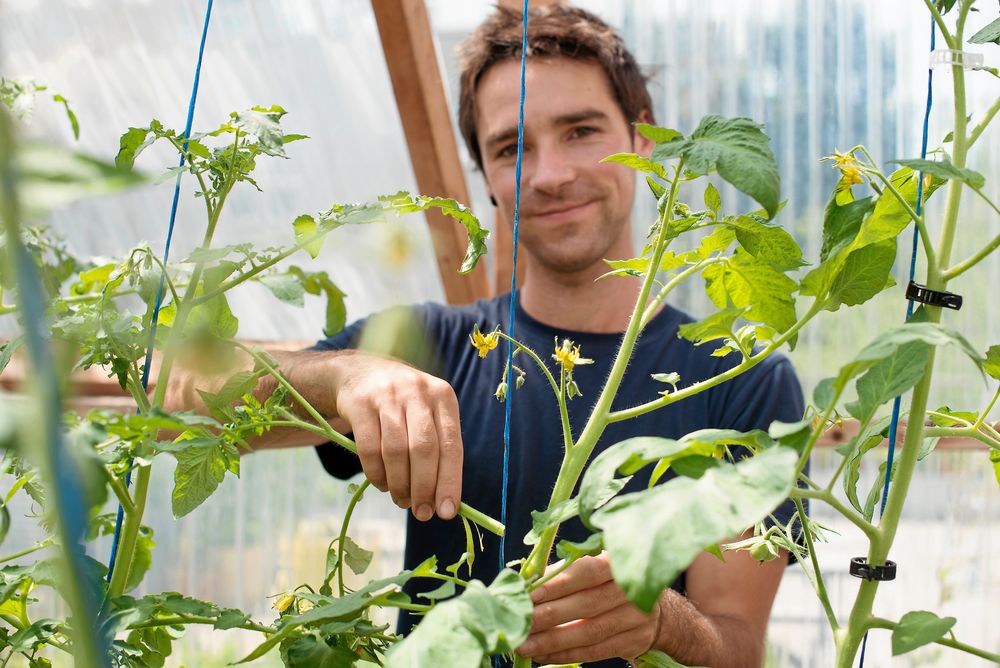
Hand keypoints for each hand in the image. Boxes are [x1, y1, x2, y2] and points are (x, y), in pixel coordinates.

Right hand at [330, 351, 462, 521]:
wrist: (360, 372)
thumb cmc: (403, 404)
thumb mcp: (427, 414)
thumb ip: (438, 449)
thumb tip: (442, 502)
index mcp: (443, 396)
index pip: (452, 445)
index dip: (450, 482)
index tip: (446, 512)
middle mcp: (417, 392)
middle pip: (424, 449)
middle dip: (424, 488)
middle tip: (421, 513)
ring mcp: (387, 395)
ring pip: (396, 451)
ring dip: (399, 485)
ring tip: (401, 500)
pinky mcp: (360, 403)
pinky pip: (369, 449)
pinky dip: (376, 474)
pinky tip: (382, 484)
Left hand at [516, 553, 661, 663]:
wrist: (655, 607)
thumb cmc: (610, 581)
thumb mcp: (593, 566)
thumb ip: (564, 573)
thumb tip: (527, 585)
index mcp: (619, 562)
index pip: (588, 572)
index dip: (559, 584)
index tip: (532, 595)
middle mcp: (632, 589)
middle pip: (588, 605)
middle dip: (550, 616)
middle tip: (521, 623)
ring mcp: (637, 618)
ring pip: (590, 632)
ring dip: (553, 641)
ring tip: (525, 644)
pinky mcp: (634, 642)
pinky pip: (595, 652)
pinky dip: (565, 654)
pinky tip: (543, 654)